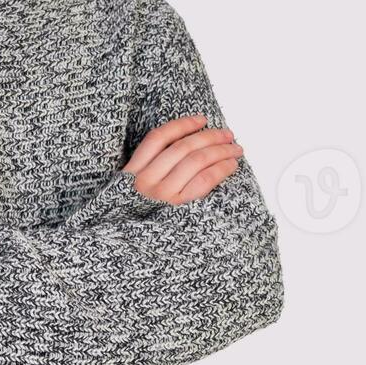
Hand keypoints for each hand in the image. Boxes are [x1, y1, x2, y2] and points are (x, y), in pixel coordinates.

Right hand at [124, 114, 242, 204]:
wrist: (133, 245)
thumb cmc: (138, 213)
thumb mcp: (131, 188)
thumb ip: (151, 167)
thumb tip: (189, 144)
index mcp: (132, 172)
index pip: (158, 138)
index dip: (182, 125)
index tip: (201, 119)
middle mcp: (146, 181)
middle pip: (182, 148)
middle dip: (209, 136)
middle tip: (227, 134)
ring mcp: (163, 195)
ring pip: (196, 161)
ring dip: (220, 151)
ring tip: (234, 148)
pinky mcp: (180, 209)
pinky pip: (204, 181)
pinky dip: (220, 169)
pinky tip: (230, 165)